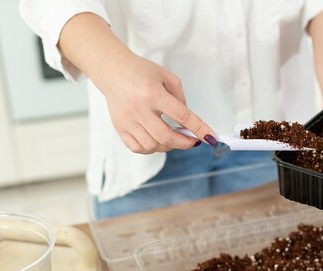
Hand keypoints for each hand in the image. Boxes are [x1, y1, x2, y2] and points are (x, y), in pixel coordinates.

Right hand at [96, 53, 216, 153]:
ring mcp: (127, 120)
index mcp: (153, 93)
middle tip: (192, 141)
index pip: (182, 116)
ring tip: (173, 138)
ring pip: (152, 145)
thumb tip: (188, 122)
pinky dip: (151, 148)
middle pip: (166, 137)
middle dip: (185, 143)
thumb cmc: (141, 72)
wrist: (112, 70)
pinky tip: (157, 140)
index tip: (210, 137)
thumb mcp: (167, 77)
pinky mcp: (119, 127)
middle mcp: (139, 109)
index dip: (199, 129)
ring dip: (168, 146)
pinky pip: (138, 148)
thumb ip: (180, 99)